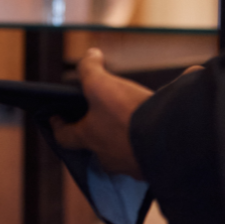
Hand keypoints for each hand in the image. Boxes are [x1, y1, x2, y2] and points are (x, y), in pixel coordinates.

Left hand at [50, 48, 153, 177]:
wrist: (169, 141)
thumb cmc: (127, 115)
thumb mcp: (101, 84)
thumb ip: (89, 68)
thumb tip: (90, 54)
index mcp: (90, 138)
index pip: (64, 137)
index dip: (58, 126)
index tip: (55, 118)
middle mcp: (108, 157)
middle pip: (94, 147)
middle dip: (96, 132)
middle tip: (99, 116)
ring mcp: (132, 166)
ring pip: (121, 153)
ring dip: (122, 139)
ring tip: (128, 122)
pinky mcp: (155, 169)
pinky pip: (145, 156)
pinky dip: (145, 145)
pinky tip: (152, 131)